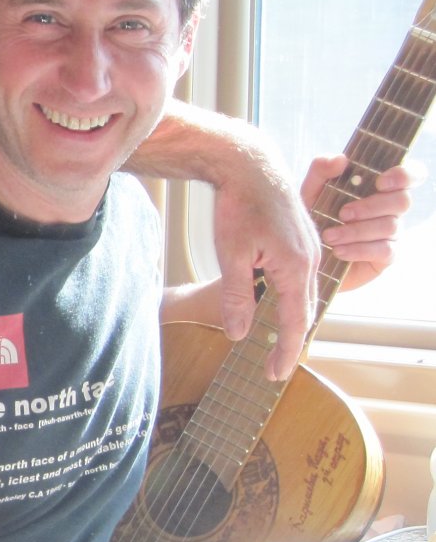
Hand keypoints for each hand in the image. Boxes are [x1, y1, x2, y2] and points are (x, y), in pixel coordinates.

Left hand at [208, 145, 316, 379]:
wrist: (250, 166)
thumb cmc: (239, 206)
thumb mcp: (231, 254)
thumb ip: (237, 296)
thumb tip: (238, 334)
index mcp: (295, 267)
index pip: (294, 321)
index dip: (285, 350)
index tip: (275, 375)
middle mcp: (310, 259)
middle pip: (303, 310)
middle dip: (290, 340)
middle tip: (276, 369)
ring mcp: (309, 247)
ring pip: (303, 293)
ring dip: (292, 319)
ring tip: (278, 344)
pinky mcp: (302, 238)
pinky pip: (300, 277)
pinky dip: (292, 297)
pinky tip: (279, 305)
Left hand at [308, 154, 417, 293]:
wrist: (304, 255)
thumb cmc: (313, 217)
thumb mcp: (311, 192)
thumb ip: (321, 171)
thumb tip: (341, 159)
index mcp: (379, 187)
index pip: (411, 174)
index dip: (405, 175)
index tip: (380, 182)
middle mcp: (391, 207)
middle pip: (402, 201)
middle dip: (371, 206)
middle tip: (342, 213)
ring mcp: (392, 232)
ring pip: (390, 226)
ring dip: (357, 231)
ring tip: (329, 236)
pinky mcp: (387, 255)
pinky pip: (385, 250)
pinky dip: (359, 249)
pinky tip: (338, 251)